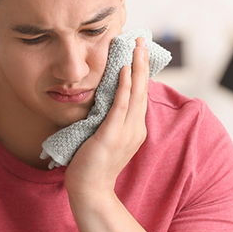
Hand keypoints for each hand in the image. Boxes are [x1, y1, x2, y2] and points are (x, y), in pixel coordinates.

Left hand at [64, 37, 148, 198]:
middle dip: (142, 63)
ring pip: (135, 93)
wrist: (90, 191)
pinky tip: (124, 70)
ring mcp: (126, 132)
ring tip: (136, 47)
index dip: (140, 73)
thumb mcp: (102, 138)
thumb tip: (99, 103)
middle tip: (141, 39)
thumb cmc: (91, 166)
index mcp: (134, 129)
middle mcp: (135, 129)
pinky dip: (124, 87)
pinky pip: (120, 106)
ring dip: (137, 68)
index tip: (138, 52)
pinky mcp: (112, 135)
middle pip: (142, 89)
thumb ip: (106, 121)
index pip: (139, 95)